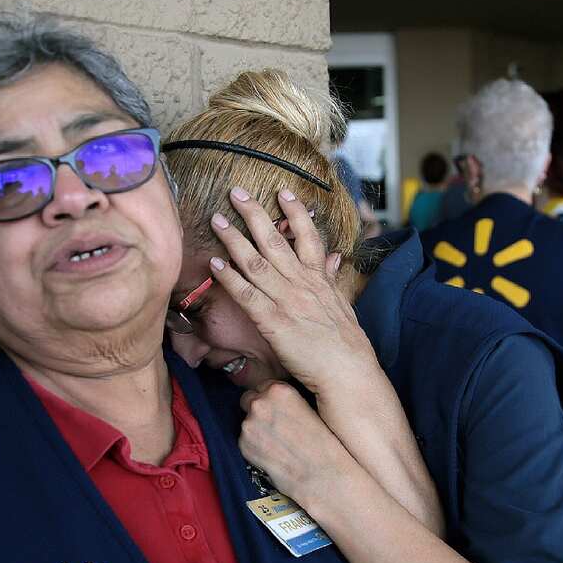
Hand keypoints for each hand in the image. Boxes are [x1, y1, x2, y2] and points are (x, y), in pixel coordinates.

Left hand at [207, 188, 379, 395]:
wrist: (347, 370)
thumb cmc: (346, 343)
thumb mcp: (342, 304)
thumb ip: (331, 278)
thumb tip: (333, 257)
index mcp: (319, 278)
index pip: (307, 236)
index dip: (295, 212)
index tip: (282, 191)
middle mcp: (302, 283)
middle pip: (275, 241)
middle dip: (254, 214)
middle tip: (237, 193)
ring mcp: (286, 301)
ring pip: (256, 262)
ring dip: (234, 239)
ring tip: (218, 220)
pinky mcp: (273, 322)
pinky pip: (246, 295)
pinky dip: (230, 278)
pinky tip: (214, 264)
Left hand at [238, 380, 352, 501]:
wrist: (322, 474)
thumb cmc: (323, 443)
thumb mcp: (311, 407)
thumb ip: (288, 399)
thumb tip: (276, 401)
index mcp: (279, 390)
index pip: (263, 385)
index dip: (271, 398)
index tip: (279, 410)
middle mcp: (260, 403)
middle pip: (249, 400)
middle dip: (260, 411)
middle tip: (278, 427)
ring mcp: (249, 425)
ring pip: (247, 421)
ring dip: (257, 429)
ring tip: (279, 443)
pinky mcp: (243, 445)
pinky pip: (245, 441)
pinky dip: (255, 446)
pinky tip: (273, 453)